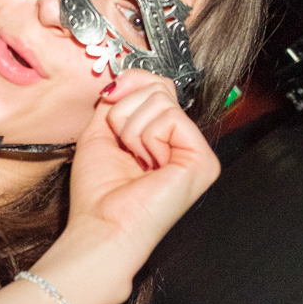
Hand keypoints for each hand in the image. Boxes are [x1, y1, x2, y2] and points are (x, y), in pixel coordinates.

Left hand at [62, 71, 219, 271]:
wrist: (103, 227)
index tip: (108, 98)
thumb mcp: (100, 131)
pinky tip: (148, 165)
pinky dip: (147, 137)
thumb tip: (125, 76)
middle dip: (125, 110)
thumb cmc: (99, 193)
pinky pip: (171, 117)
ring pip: (161, 100)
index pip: (156, 86)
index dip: (129, 83)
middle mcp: (182, 142)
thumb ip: (116, 100)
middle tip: (122, 145)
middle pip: (159, 87)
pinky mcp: (203, 160)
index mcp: (162, 137)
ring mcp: (197, 151)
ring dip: (132, 129)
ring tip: (134, 160)